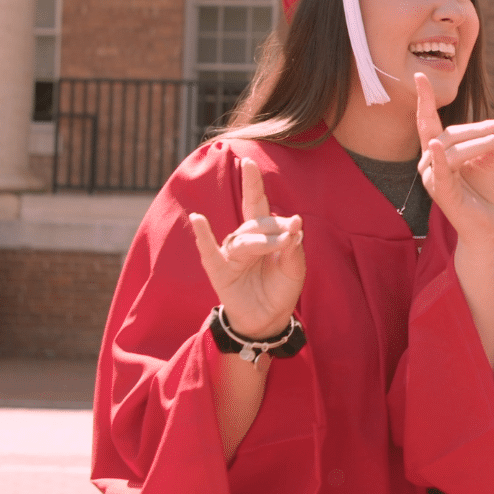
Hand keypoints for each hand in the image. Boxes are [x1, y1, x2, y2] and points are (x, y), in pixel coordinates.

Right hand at [190, 158, 306, 338]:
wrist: (269, 320)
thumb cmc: (281, 289)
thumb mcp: (295, 269)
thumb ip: (294, 247)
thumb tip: (296, 223)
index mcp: (262, 232)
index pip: (255, 201)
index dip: (254, 184)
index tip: (258, 174)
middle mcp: (244, 239)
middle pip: (256, 222)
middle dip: (274, 227)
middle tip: (292, 232)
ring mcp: (230, 254)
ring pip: (245, 240)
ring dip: (263, 241)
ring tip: (283, 243)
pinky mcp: (220, 271)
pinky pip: (209, 251)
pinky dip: (202, 236)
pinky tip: (197, 218)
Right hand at [415, 73, 493, 247]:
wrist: (490, 226)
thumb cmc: (486, 193)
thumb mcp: (492, 162)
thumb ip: (491, 144)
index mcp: (437, 153)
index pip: (428, 123)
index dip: (424, 100)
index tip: (420, 75)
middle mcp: (429, 164)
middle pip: (448, 134)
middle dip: (476, 129)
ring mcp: (433, 180)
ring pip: (451, 150)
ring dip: (478, 141)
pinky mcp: (442, 194)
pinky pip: (439, 173)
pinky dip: (438, 160)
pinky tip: (436, 148)